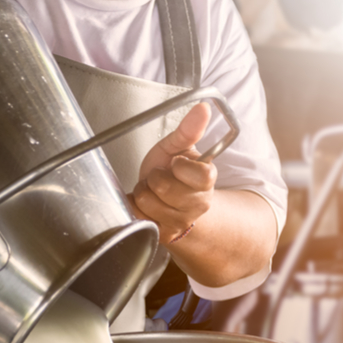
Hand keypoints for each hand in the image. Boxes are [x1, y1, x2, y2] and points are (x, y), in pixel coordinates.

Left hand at [129, 104, 217, 244]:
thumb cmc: (172, 172)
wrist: (167, 201)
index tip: (176, 164)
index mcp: (207, 180)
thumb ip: (189, 129)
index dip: (179, 167)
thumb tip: (203, 108)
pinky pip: (138, 215)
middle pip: (164, 187)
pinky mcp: (164, 234)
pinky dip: (136, 207)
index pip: (197, 174)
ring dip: (144, 193)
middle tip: (160, 177)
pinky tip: (146, 205)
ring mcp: (181, 221)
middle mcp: (199, 204)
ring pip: (148, 202)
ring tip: (153, 191)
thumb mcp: (178, 148)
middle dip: (155, 178)